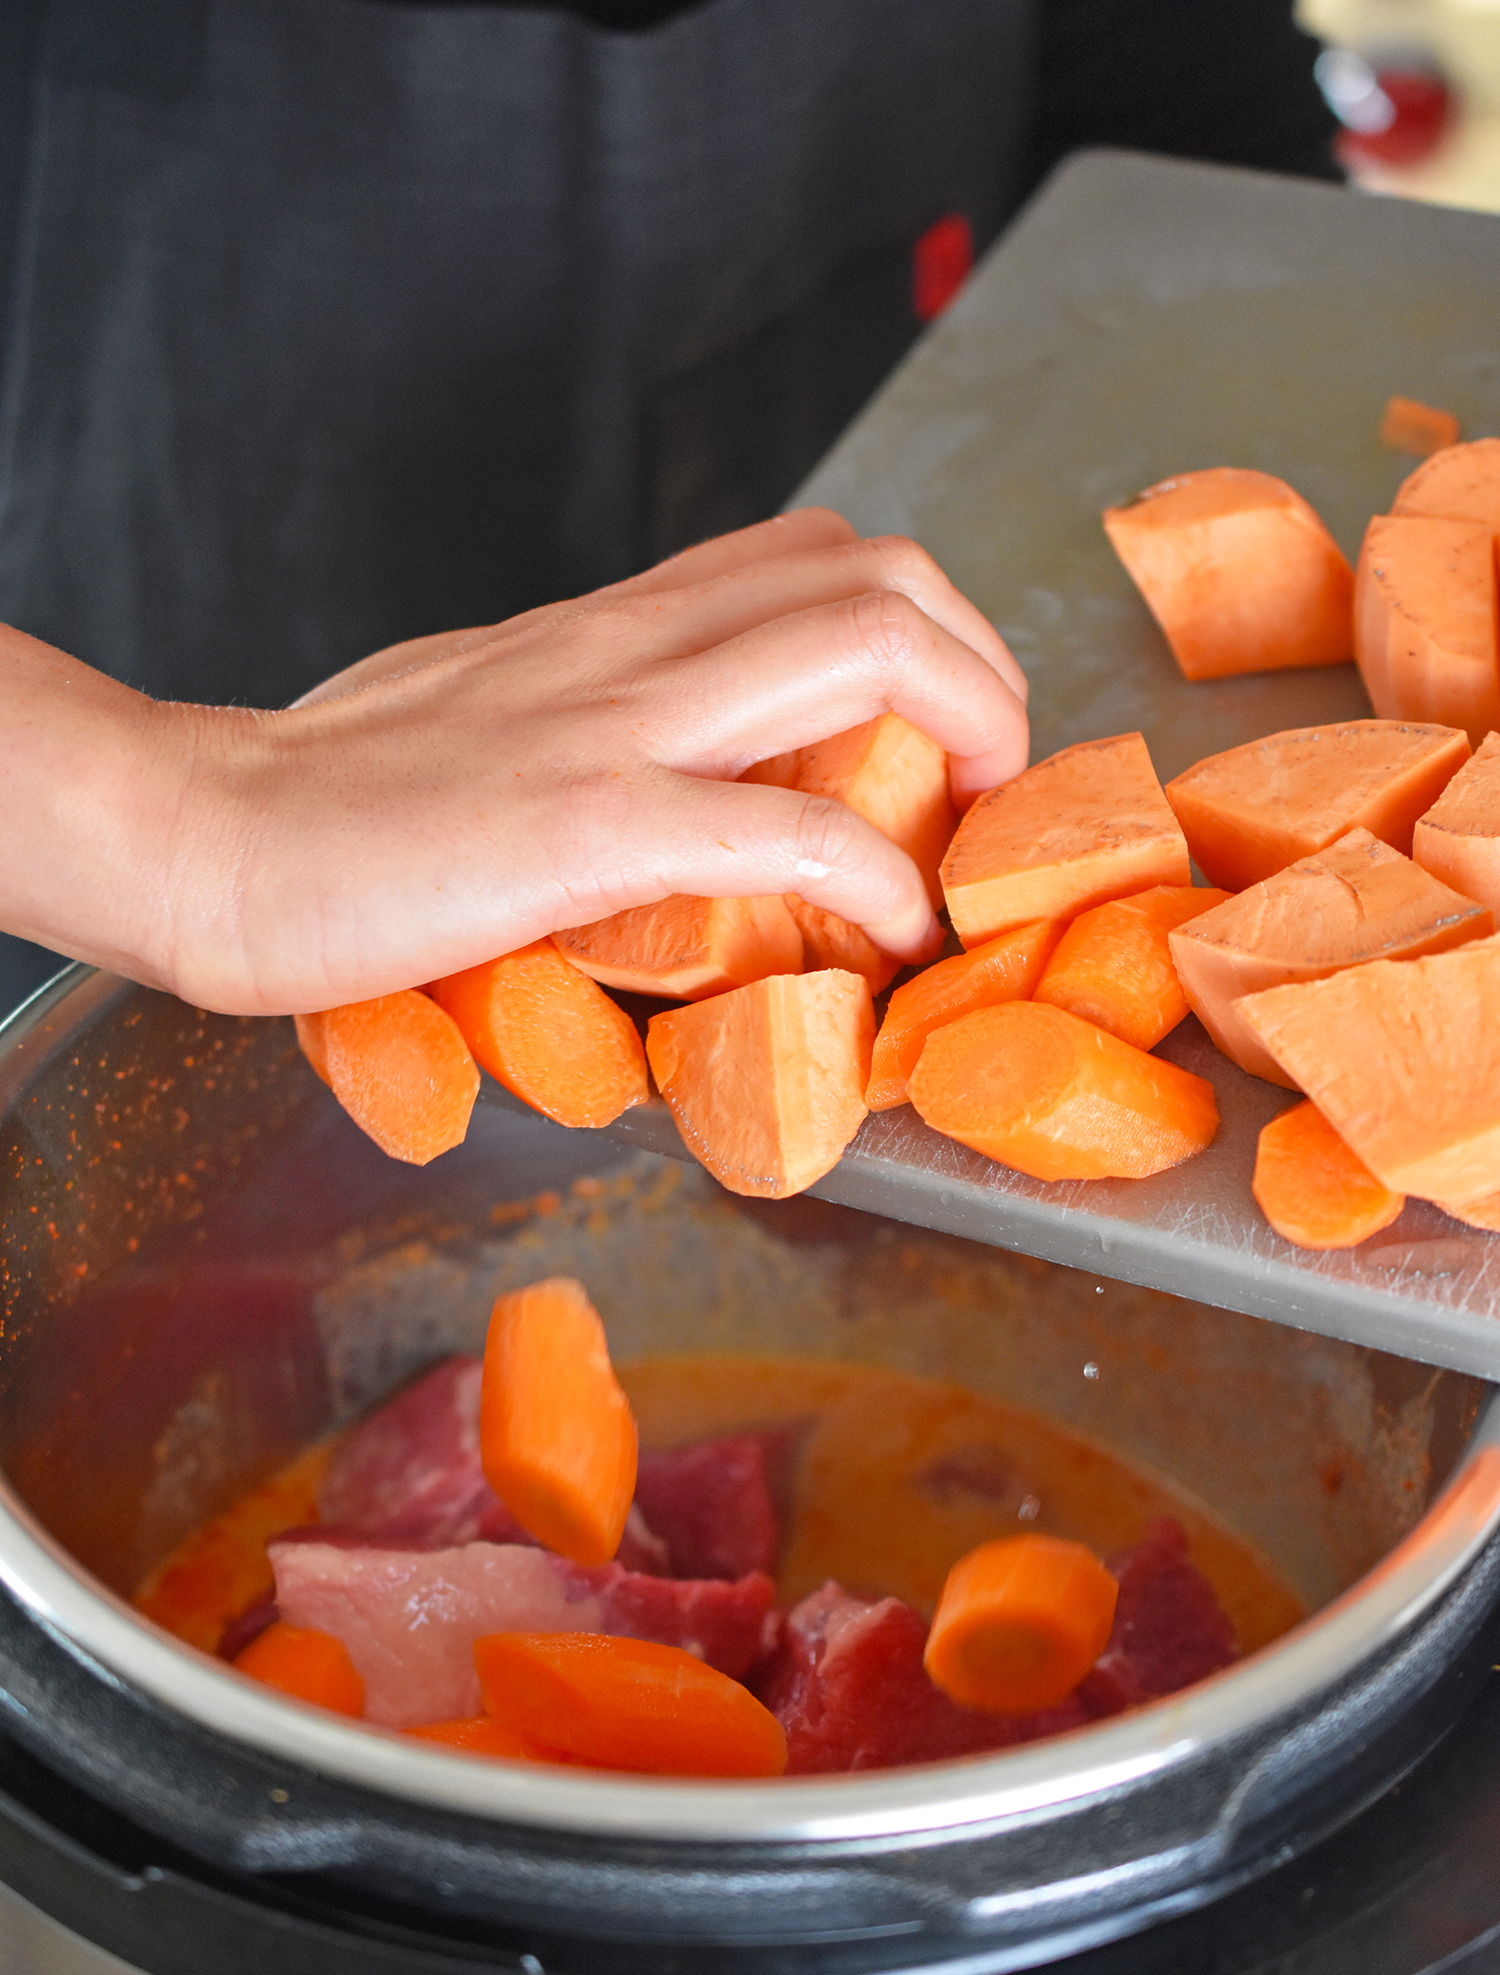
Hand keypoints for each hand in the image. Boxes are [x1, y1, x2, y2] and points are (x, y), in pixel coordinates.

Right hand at [0, 510, 1027, 1013]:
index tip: (939, 746)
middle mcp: (629, 648)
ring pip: (861, 645)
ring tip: (964, 855)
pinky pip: (784, 833)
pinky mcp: (583, 829)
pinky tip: (891, 942)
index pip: (814, 557)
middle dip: (983, 675)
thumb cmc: (321, 799)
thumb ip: (576, 717)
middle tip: (981, 793)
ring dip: (968, 741)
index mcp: (607, 628)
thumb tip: (650, 773)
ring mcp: (612, 726)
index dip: (926, 635)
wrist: (203, 839)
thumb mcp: (475, 713)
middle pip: (881, 574)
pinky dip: (877, 889)